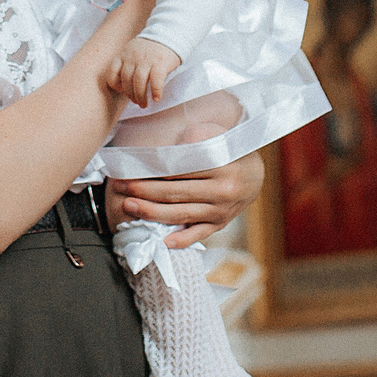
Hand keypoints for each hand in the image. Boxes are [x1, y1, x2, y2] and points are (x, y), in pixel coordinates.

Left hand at [106, 153, 264, 247]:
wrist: (255, 175)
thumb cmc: (229, 152)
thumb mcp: (216, 136)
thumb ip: (193, 138)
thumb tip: (165, 147)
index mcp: (221, 165)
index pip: (179, 170)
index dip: (152, 170)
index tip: (130, 169)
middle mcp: (222, 190)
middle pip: (175, 193)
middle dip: (144, 191)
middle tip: (121, 188)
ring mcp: (221, 211)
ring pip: (181, 214)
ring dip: (151, 212)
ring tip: (129, 206)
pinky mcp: (220, 224)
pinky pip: (198, 234)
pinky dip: (180, 239)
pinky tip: (162, 240)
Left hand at [107, 38, 180, 109]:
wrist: (169, 34)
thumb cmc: (150, 48)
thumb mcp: (133, 51)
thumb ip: (127, 64)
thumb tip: (124, 86)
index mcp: (124, 54)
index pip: (112, 71)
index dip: (115, 84)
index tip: (121, 90)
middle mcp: (132, 57)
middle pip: (127, 80)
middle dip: (130, 95)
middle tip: (137, 102)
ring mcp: (146, 60)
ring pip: (139, 83)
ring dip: (141, 97)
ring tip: (144, 104)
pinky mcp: (160, 63)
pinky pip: (155, 81)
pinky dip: (155, 91)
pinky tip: (156, 98)